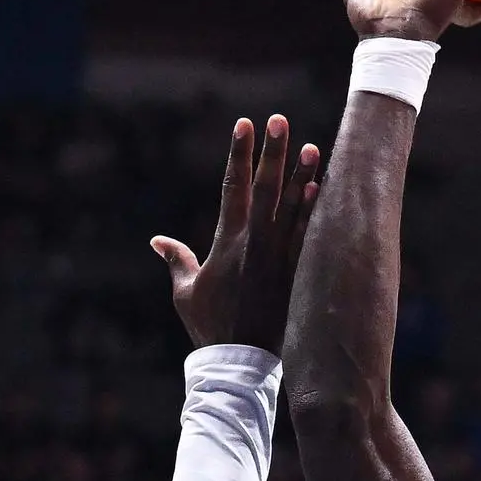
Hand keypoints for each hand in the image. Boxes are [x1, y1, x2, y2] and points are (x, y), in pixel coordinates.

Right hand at [153, 115, 325, 351]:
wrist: (240, 361)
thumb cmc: (209, 327)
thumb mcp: (185, 293)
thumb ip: (176, 261)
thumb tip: (157, 240)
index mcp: (227, 242)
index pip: (233, 187)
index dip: (238, 154)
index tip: (243, 124)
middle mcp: (256, 243)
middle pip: (266, 188)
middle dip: (272, 151)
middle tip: (279, 120)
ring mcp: (279, 257)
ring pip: (294, 208)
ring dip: (303, 176)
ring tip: (313, 147)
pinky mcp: (296, 273)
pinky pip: (308, 237)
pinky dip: (315, 213)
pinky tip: (323, 190)